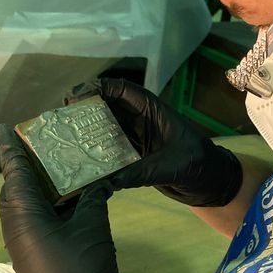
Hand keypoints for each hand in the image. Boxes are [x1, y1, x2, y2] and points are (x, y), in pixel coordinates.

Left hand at [0, 124, 124, 272]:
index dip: (10, 149)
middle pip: (15, 188)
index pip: (14, 172)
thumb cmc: (83, 269)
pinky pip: (33, 221)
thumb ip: (93, 198)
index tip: (5, 128)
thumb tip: (96, 182)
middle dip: (24, 166)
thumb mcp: (93, 227)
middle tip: (42, 144)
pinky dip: (45, 205)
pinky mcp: (34, 257)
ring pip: (24, 206)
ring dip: (36, 186)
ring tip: (56, 165)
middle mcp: (16, 227)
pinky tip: (66, 198)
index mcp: (24, 214)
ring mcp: (23, 244)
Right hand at [64, 77, 242, 206]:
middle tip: (59, 119)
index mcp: (153, 110)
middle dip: (83, 109)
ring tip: (62, 138)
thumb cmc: (200, 165)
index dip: (97, 88)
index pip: (122, 90)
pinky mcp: (134, 155)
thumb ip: (139, 173)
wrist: (212, 183)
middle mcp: (141, 120)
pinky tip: (78, 161)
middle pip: (107, 106)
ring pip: (105, 127)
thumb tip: (107, 184)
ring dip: (86, 131)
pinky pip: (110, 149)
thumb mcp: (169, 167)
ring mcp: (136, 137)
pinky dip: (95, 153)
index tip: (74, 97)